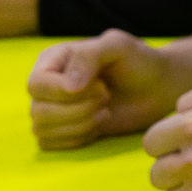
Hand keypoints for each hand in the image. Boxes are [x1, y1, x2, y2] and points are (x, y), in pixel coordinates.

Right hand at [24, 29, 184, 149]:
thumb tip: (68, 87)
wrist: (155, 86)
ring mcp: (51, 108)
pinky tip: (99, 126)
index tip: (100, 86)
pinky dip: (77, 139)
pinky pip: (50, 144)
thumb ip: (89, 56)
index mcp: (52, 59)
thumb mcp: (117, 45)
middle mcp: (46, 84)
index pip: (36, 84)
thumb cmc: (136, 60)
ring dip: (79, 125)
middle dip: (77, 110)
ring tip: (105, 111)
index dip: (64, 92)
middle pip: (37, 111)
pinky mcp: (60, 130)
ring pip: (41, 130)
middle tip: (106, 97)